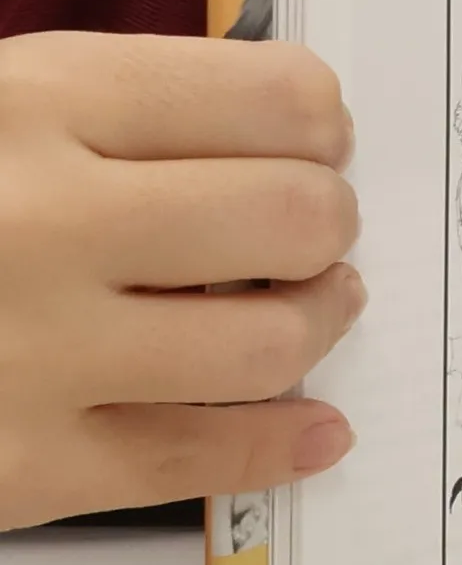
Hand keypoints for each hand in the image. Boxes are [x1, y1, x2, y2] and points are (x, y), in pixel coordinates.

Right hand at [0, 33, 363, 530]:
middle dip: (329, 221)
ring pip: (270, 341)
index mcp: (34, 101)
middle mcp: (47, 221)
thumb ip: (108, 111)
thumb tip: (287, 131)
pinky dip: (282, 444)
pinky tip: (316, 428)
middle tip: (317, 226)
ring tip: (318, 303)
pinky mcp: (20, 467)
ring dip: (322, 319)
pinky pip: (198, 460)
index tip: (322, 139)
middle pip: (294, 216)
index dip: (321, 121)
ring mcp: (36, 353)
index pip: (273, 97)